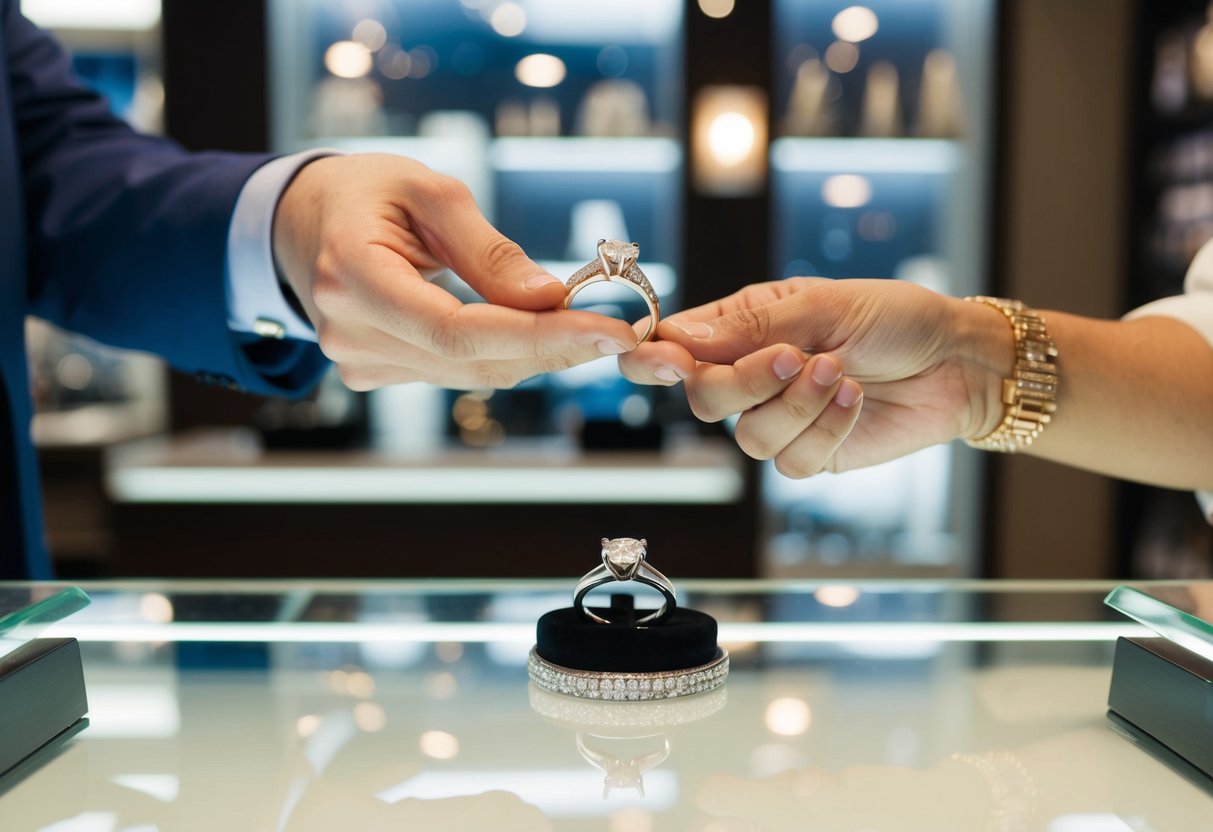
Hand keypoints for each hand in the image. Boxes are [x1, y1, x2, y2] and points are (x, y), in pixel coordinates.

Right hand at [272, 154, 638, 390]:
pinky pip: (457, 371)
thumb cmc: (364, 192)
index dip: (539, 337)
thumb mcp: (429, 192)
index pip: (458, 331)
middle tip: (616, 328)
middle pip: (473, 361)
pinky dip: (504, 352)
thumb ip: (489, 251)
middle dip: (554, 347)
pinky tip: (536, 330)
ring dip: (536, 352)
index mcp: (354, 279)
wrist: (302, 221)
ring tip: (585, 323)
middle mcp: (352, 334)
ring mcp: (361, 362)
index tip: (609, 331)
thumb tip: (549, 298)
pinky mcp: (376, 372)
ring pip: (472, 373)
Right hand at [619, 278, 1008, 475]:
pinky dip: (827, 428)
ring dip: (800, 405)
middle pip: (705, 399)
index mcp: (741, 327)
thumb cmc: (894, 318)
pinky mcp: (811, 454)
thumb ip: (753, 325)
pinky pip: (792, 461)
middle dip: (747, 382)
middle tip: (796, 357)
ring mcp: (779, 418)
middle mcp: (751, 376)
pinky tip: (856, 399)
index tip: (670, 361)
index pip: (674, 347)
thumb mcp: (824, 304)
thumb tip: (683, 341)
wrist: (956, 361)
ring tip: (842, 373)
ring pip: (748, 438)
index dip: (656, 358)